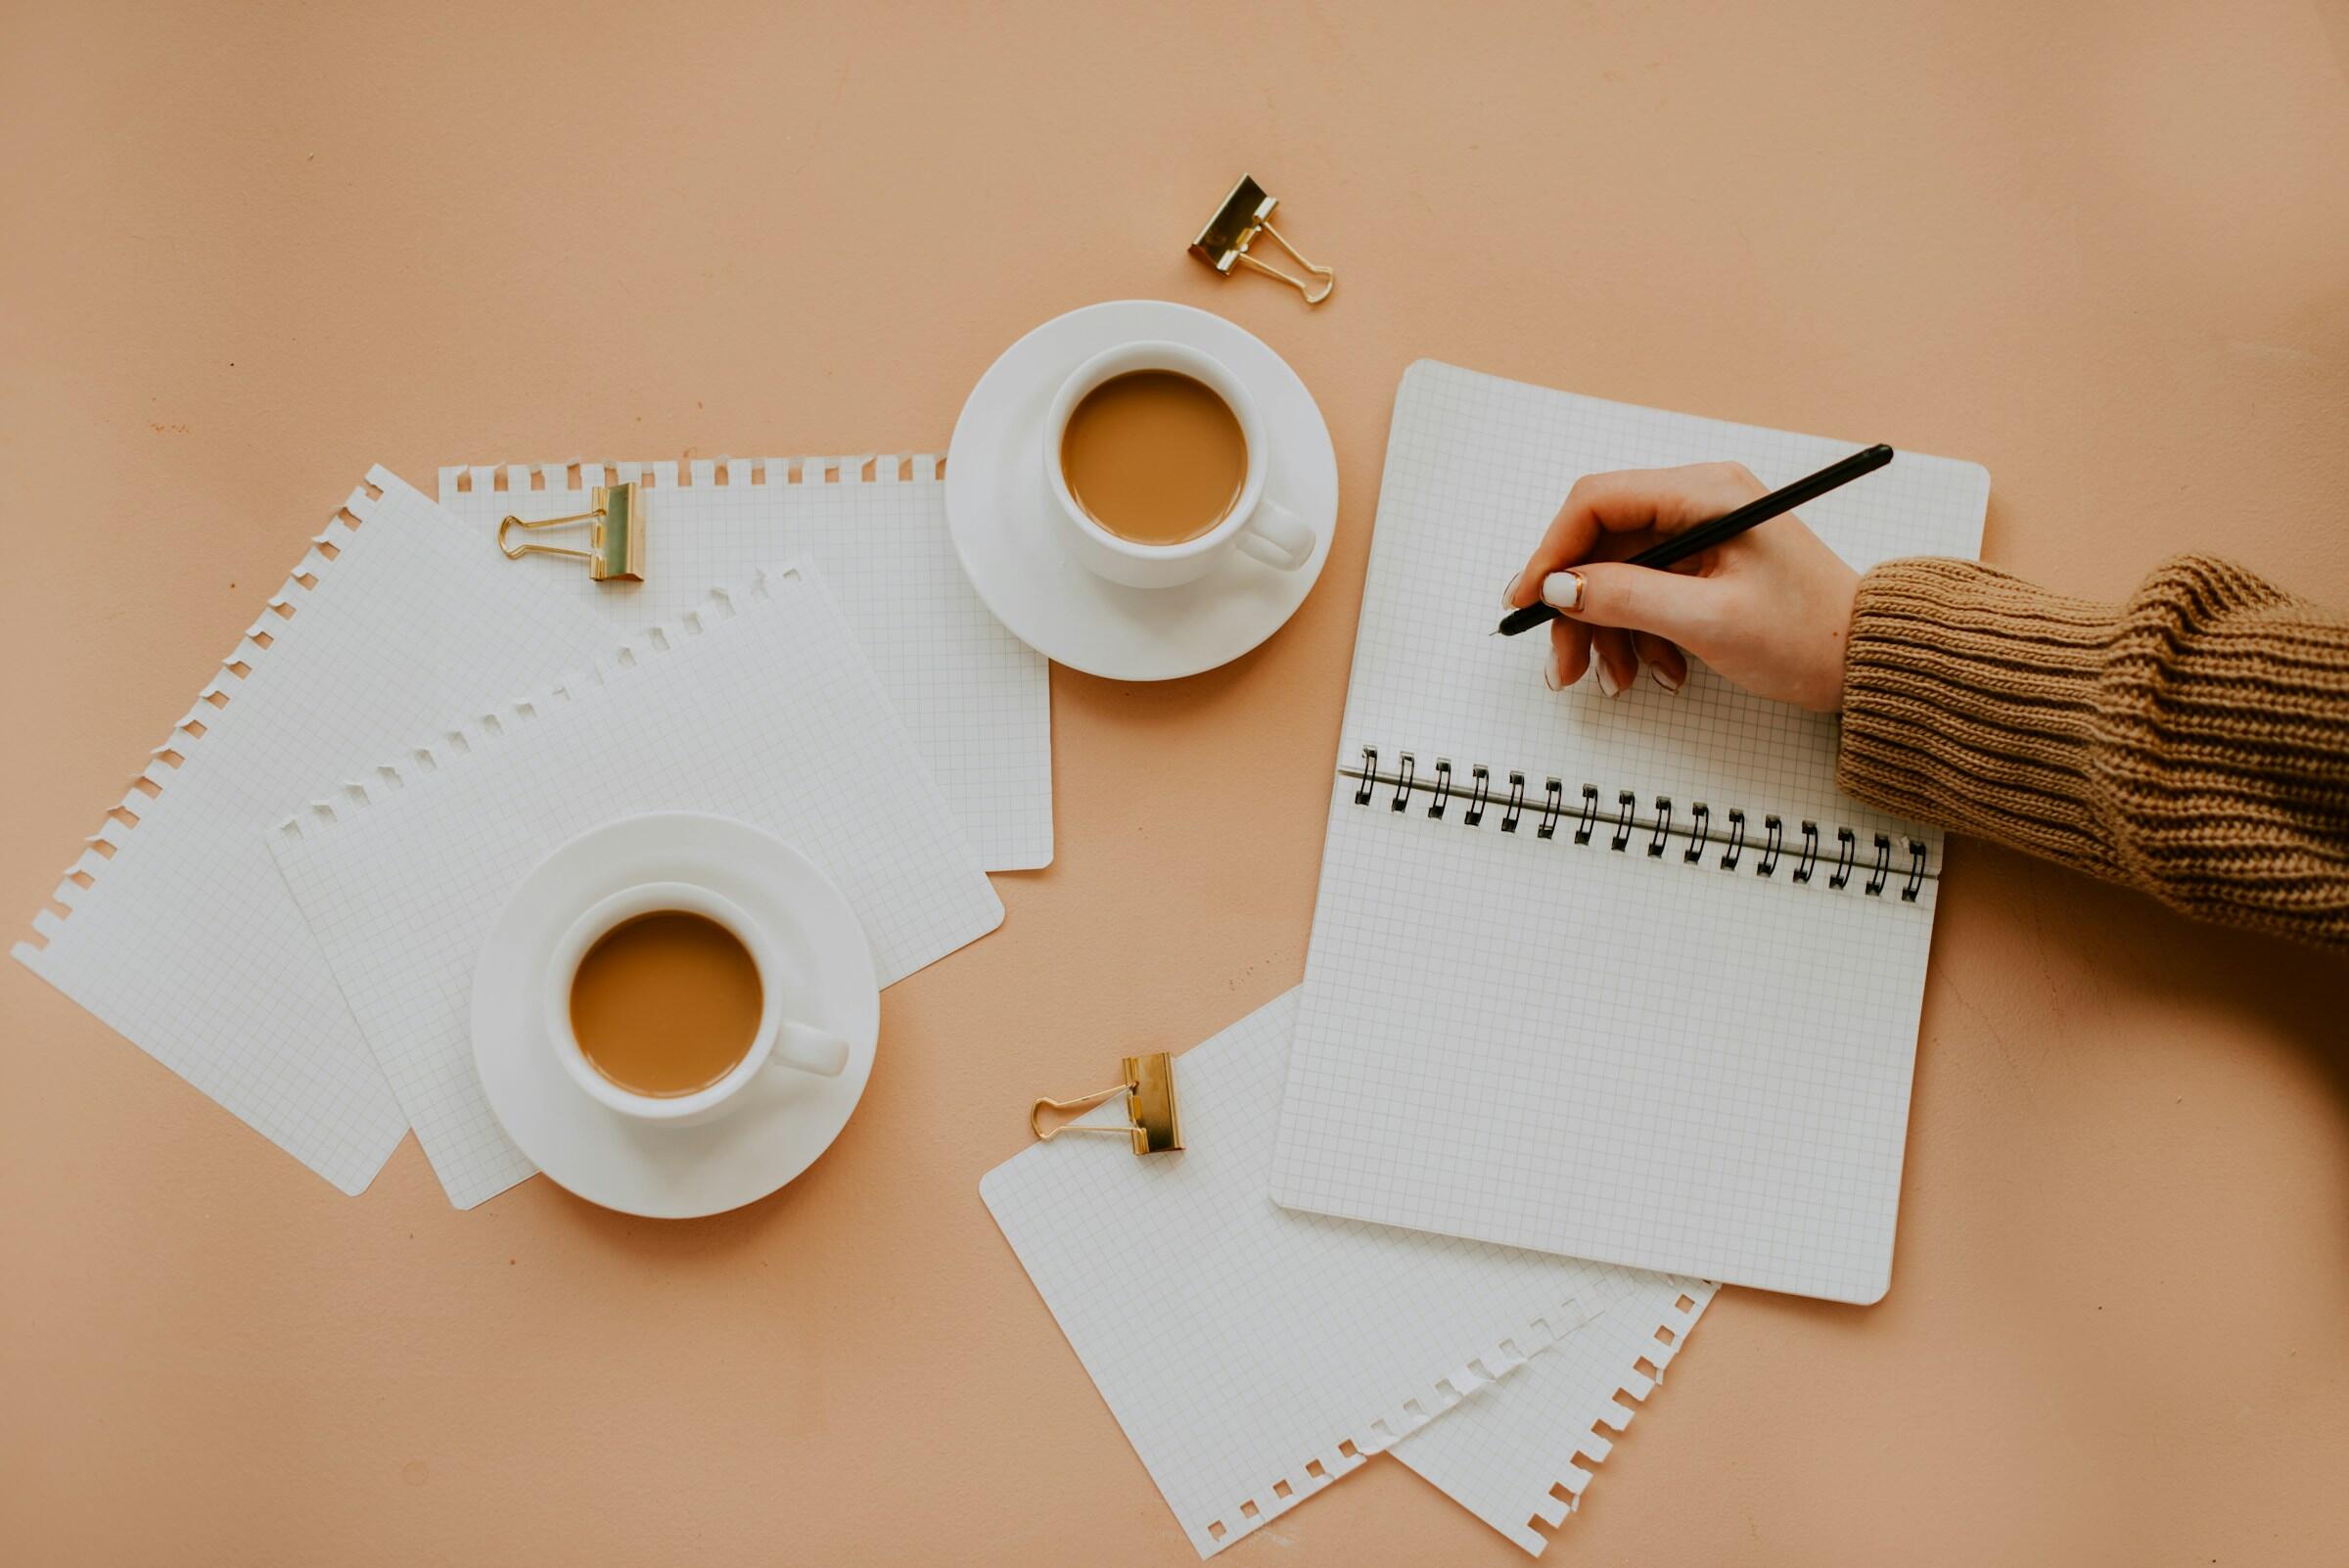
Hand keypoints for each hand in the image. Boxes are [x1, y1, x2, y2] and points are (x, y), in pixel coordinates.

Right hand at [1502, 462, 1860, 712]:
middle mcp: (1698, 500)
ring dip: (1605, 630)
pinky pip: (1646, 592)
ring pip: (1617, 573)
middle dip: (1577, 607)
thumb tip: (1558, 589)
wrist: (1871, 659)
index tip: (1525, 601)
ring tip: (1615, 681)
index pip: (1597, 501)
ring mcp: (1701, 532)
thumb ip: (1626, 598)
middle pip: (1601, 543)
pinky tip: (1656, 670)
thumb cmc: (1810, 636)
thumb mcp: (1709, 622)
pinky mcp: (1704, 565)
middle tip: (1563, 664)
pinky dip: (1637, 633)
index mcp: (1706, 492)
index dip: (1551, 551)